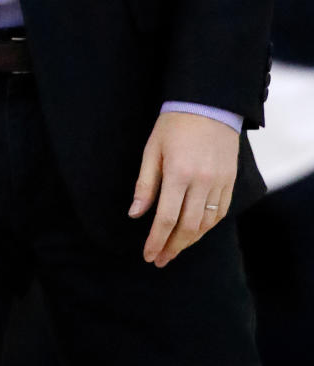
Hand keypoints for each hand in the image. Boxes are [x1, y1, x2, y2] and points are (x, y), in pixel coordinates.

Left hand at [129, 111, 238, 266]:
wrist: (208, 105)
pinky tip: (194, 233)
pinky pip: (220, 213)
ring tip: (173, 250)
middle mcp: (202, 182)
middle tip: (160, 260)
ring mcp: (219, 183)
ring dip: (189, 241)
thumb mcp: (152, 149)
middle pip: (188, 227)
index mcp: (179, 173)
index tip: (148, 255)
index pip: (167, 218)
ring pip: (206, 224)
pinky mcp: (230, 182)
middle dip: (172, 247)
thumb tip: (135, 214)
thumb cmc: (173, 125)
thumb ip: (145, 184)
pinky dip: (207, 227)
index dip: (157, 240)